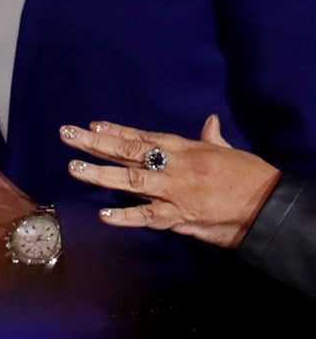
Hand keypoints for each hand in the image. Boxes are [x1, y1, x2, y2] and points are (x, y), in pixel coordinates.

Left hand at [64, 115, 279, 249]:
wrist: (270, 205)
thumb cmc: (251, 176)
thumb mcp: (228, 152)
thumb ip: (212, 138)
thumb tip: (209, 122)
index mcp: (186, 149)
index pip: (144, 137)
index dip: (117, 131)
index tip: (92, 124)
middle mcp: (175, 167)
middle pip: (130, 152)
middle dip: (96, 144)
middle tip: (67, 135)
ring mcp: (175, 191)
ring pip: (132, 180)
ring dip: (101, 174)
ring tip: (74, 168)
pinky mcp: (181, 216)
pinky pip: (149, 216)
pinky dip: (126, 216)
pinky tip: (103, 215)